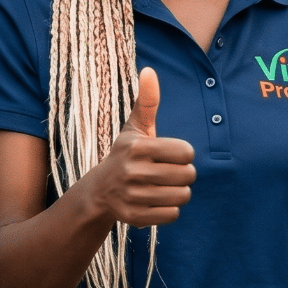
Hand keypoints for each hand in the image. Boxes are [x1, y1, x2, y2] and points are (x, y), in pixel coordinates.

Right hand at [81, 68, 194, 227]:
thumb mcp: (135, 128)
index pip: (186, 153)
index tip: (171, 155)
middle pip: (187, 176)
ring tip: (164, 186)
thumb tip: (149, 70)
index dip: (184, 154)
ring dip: (179, 192)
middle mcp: (132, 172)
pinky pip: (172, 215)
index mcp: (136, 148)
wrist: (100, 190)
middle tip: (169, 172)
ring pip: (182, 197)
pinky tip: (156, 201)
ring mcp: (132, 197)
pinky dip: (169, 209)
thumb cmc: (126, 154)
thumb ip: (147, 101)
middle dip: (184, 174)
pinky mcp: (134, 218)